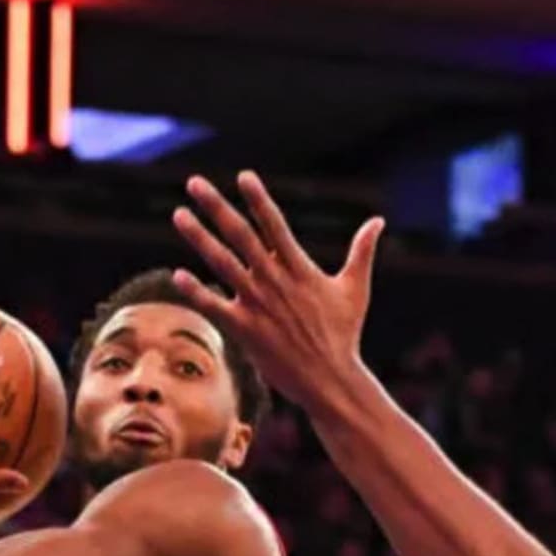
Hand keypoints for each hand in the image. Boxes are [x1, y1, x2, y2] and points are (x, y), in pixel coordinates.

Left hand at [171, 171, 382, 407]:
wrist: (330, 379)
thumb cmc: (344, 335)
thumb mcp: (355, 289)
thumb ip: (362, 252)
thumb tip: (378, 221)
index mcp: (300, 268)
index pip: (275, 224)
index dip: (258, 199)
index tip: (243, 175)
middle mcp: (275, 281)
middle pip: (241, 235)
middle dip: (217, 207)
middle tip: (194, 183)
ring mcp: (258, 305)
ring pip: (223, 263)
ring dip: (199, 238)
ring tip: (179, 215)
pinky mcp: (245, 330)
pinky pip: (214, 307)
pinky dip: (196, 291)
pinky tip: (177, 275)